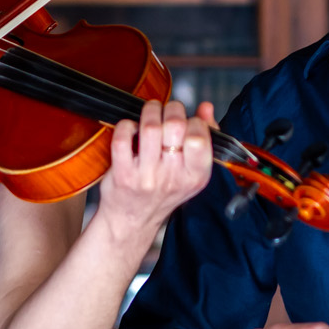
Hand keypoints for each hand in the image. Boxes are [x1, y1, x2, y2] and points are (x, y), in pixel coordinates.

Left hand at [94, 100, 214, 245]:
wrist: (133, 220)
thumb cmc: (164, 191)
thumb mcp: (192, 171)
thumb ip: (205, 137)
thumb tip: (206, 107)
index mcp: (195, 176)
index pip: (200, 138)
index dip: (194, 122)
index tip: (188, 123)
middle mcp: (173, 177)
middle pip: (176, 126)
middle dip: (172, 109)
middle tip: (168, 111)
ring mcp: (147, 177)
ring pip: (150, 127)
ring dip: (150, 111)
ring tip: (150, 112)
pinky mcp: (123, 174)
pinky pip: (123, 138)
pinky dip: (126, 126)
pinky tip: (131, 129)